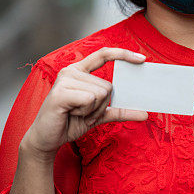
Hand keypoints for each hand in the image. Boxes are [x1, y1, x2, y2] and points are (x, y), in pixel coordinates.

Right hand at [24, 47, 149, 158]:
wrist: (48, 139)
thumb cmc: (70, 123)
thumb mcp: (99, 115)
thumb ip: (119, 111)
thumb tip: (145, 114)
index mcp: (80, 71)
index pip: (103, 55)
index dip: (123, 54)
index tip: (142, 59)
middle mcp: (71, 71)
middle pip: (108, 86)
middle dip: (101, 106)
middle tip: (83, 113)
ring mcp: (65, 80)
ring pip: (101, 93)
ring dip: (93, 110)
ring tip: (76, 113)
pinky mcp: (61, 92)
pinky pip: (90, 99)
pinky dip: (86, 112)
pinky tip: (71, 114)